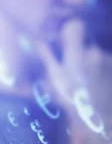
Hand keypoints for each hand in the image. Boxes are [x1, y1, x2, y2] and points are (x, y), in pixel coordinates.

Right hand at [37, 19, 111, 134]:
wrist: (96, 117)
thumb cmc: (70, 99)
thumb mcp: (52, 80)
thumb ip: (47, 59)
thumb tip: (39, 42)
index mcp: (77, 52)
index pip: (75, 26)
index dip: (67, 31)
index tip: (60, 43)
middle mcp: (94, 51)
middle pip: (84, 40)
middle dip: (76, 48)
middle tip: (68, 65)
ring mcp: (107, 59)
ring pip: (93, 52)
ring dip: (86, 59)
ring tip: (80, 78)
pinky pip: (102, 61)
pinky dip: (96, 67)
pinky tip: (91, 82)